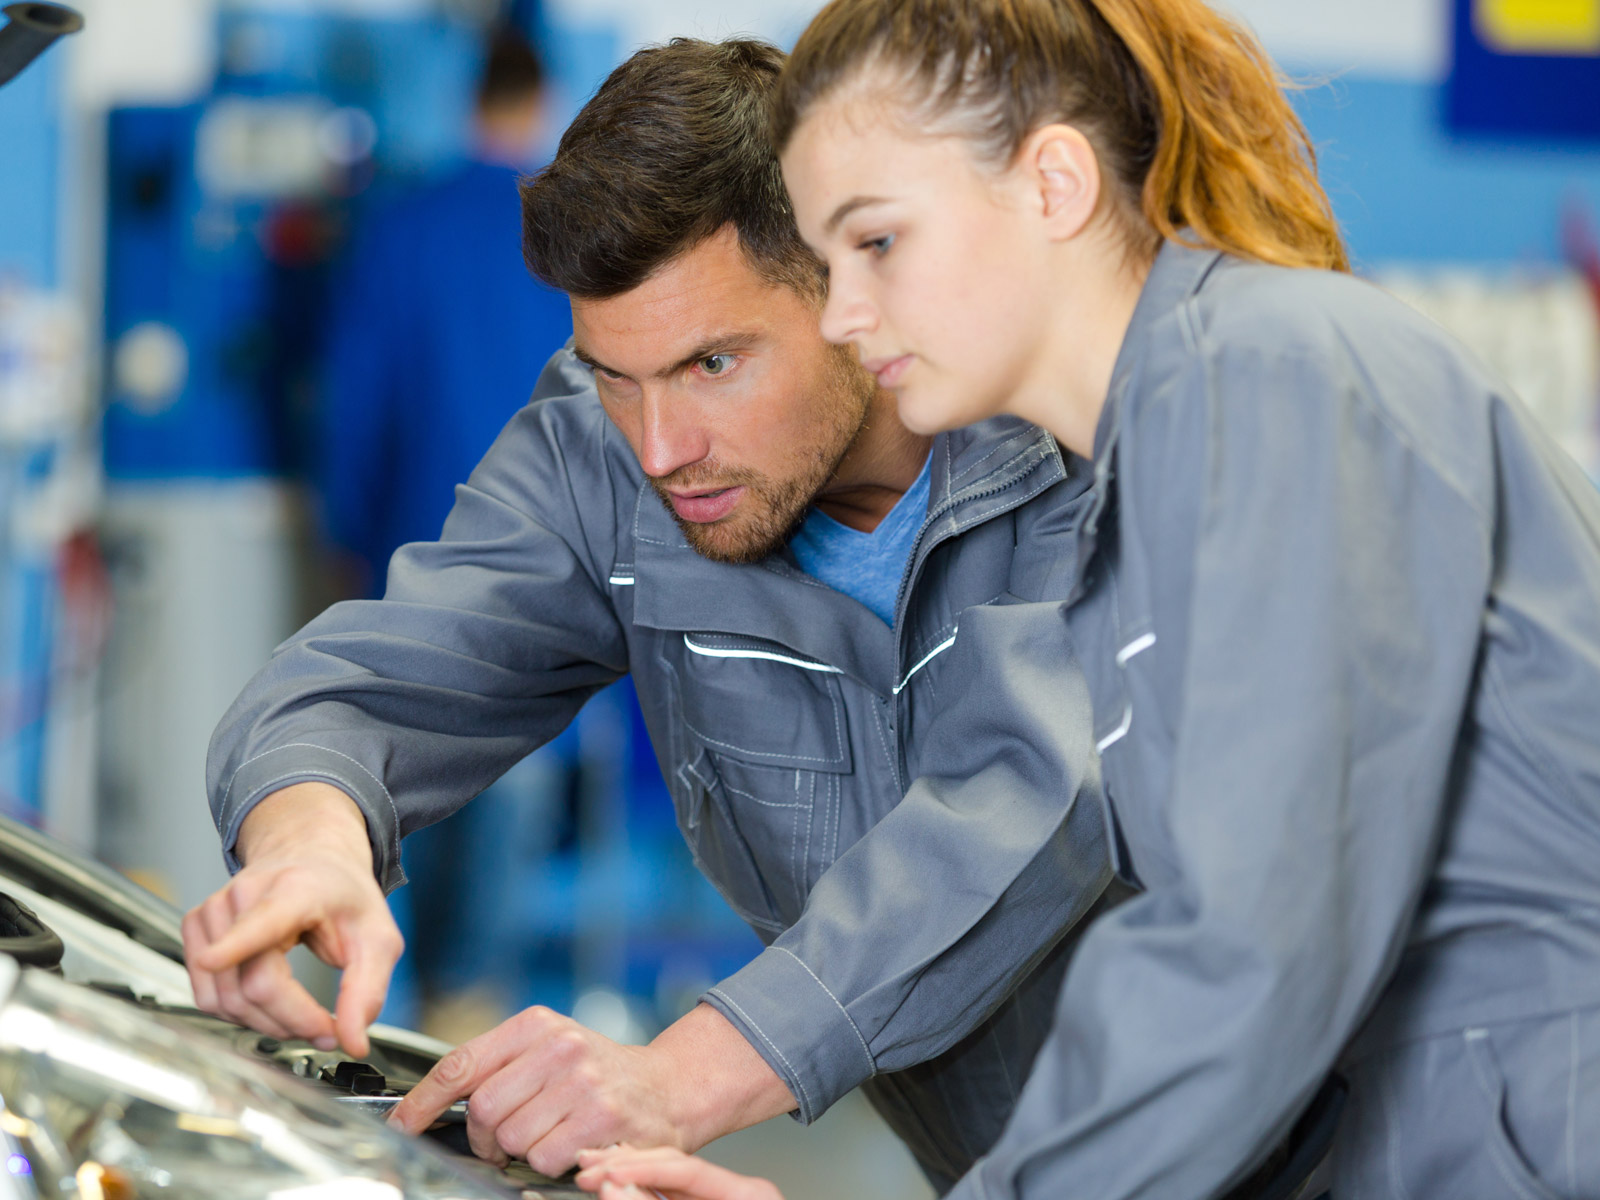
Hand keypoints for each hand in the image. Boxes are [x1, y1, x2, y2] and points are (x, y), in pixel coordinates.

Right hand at [182, 782, 402, 1056]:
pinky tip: (271, 1003)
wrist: (312, 861)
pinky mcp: (195, 928)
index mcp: (296, 889)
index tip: (213, 959)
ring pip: (226, 999)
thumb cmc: (343, 897)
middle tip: (327, 1029)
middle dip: (293, 1023)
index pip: (261, 922)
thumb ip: (367, 991)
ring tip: (302, 1015)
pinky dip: (240, 1013)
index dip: (235, 945)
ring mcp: (214, 910)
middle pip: (253, 986)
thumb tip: (352, 1043)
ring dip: (266, 1024)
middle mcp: (245, 894)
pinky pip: (208, 995)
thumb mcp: (378, 939)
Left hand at [387, 1003, 795, 1175]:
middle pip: (481, 1109)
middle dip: (484, 1137)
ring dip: (521, 1151)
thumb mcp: (550, 1050)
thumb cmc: (601, 1074)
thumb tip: (434, 1103)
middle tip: (504, 1140)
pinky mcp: (600, 1117)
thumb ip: (501, 1066)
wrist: (669, 1088)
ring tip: (548, 1136)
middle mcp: (558, 1046)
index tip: (402, 1125)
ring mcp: (581, 1080)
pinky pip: (543, 1157)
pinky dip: (549, 1162)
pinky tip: (570, 1147)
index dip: (422, 1101)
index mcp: (536, 1024)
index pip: (461, 1063)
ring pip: (509, 1138)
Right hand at [575, 1144, 784, 1199]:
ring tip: (594, 1171)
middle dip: (628, 1168)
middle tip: (588, 1171)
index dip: (640, 1169)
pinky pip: (673, 1196)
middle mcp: (739, 1194)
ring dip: (629, 1177)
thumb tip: (618, 1191)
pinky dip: (645, 1192)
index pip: (687, 1168)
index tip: (605, 1174)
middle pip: (676, 1168)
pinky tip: (619, 1186)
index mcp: (750, 1196)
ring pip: (670, 1183)